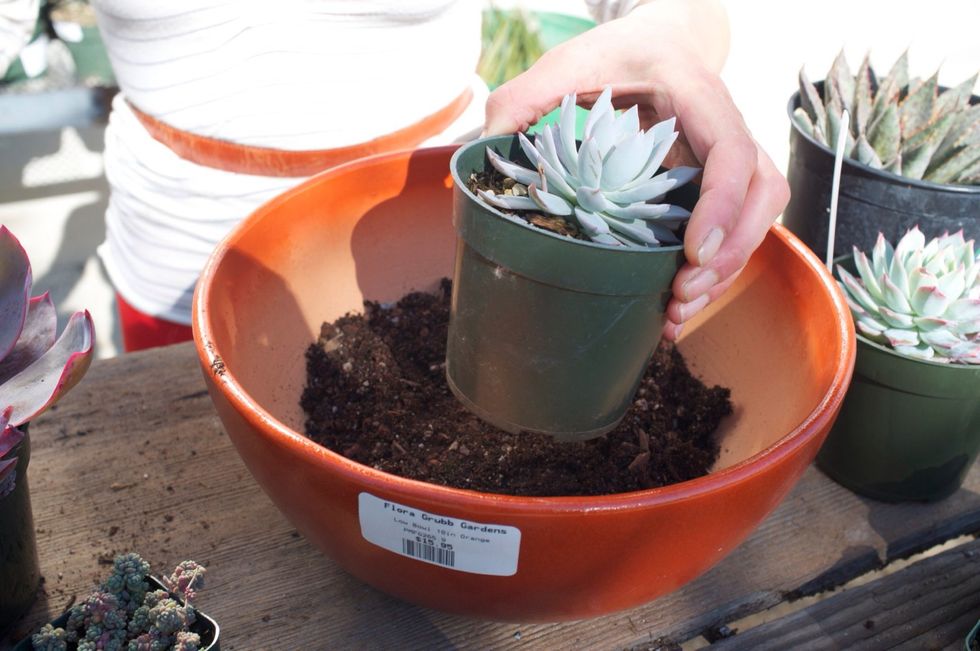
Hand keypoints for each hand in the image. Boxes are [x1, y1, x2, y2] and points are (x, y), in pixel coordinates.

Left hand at [482, 0, 789, 340]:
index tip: (692, 253)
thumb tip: (484, 149)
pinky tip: (679, 304)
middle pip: (762, 193)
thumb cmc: (614, 53)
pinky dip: (714, 268)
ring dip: (725, 271)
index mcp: (696, 94)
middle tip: (681, 294)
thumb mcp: (565, 63)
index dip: (722, 206)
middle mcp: (726, 126)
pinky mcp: (719, 183)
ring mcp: (729, 157)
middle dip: (730, 251)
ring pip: (757, 218)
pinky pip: (736, 227)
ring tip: (678, 313)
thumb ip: (522, 99)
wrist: (658, 41)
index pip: (731, 151)